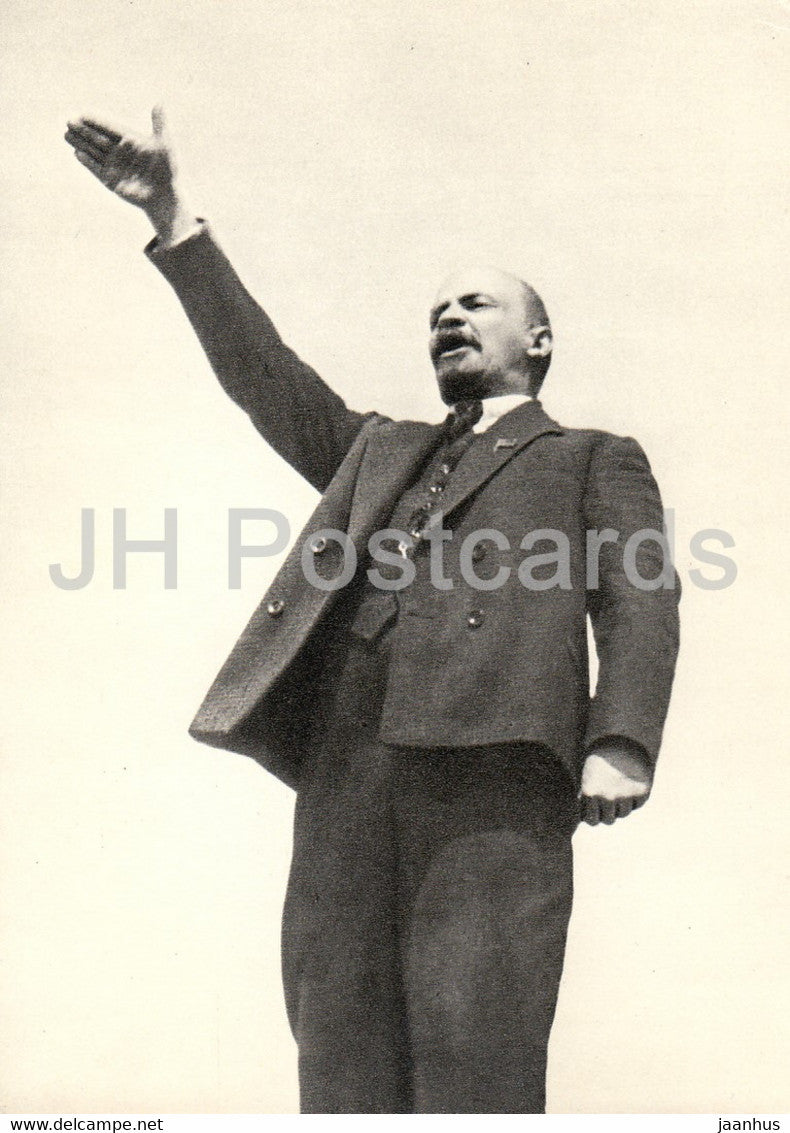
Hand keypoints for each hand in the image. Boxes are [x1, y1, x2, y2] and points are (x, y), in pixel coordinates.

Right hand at [65, 107, 194, 241]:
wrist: (165, 195)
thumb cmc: (167, 170)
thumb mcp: (164, 145)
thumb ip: (159, 124)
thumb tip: (159, 103)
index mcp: (130, 141)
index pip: (109, 129)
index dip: (96, 122)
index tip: (82, 115)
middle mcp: (119, 152)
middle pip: (98, 139)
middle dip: (84, 131)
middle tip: (69, 122)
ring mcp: (114, 166)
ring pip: (94, 152)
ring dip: (81, 144)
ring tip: (66, 135)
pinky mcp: (111, 180)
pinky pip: (97, 169)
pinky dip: (89, 163)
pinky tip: (78, 154)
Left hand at [578, 743, 651, 825]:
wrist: (621, 739)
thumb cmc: (598, 759)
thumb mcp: (586, 775)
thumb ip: (585, 798)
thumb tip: (584, 819)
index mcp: (590, 792)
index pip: (591, 820)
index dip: (592, 815)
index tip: (593, 808)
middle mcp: (608, 796)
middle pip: (608, 820)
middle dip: (606, 812)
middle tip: (607, 798)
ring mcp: (626, 794)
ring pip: (623, 813)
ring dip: (620, 806)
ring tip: (618, 788)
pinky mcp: (642, 791)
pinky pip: (637, 805)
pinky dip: (634, 799)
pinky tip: (629, 784)